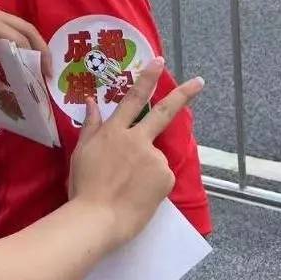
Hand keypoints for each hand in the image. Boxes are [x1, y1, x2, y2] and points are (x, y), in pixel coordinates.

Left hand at [0, 0, 50, 79]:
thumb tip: (1, 83)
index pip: (20, 39)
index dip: (34, 58)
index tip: (44, 78)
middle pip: (25, 28)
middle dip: (40, 49)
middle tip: (48, 72)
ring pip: (16, 25)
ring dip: (28, 43)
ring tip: (34, 67)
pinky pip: (4, 24)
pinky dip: (14, 39)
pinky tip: (14, 56)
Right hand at [68, 58, 204, 248]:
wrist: (97, 217)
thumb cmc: (83, 185)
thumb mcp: (81, 151)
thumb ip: (91, 125)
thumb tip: (91, 102)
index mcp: (114, 131)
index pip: (133, 98)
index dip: (147, 78)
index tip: (159, 61)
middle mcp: (137, 139)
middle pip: (163, 112)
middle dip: (183, 95)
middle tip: (199, 81)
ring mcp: (154, 158)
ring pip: (155, 155)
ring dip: (147, 166)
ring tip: (128, 186)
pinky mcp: (165, 178)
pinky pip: (161, 175)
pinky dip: (153, 183)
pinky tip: (138, 194)